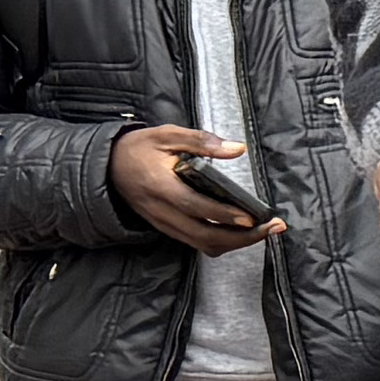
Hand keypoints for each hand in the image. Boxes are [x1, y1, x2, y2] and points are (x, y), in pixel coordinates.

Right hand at [111, 125, 276, 254]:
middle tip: (273, 228)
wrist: (106, 168)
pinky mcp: (166, 228)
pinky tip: (242, 231)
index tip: (251, 217)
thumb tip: (236, 148)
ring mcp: (163, 223)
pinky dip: (221, 241)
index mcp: (160, 187)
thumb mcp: (166, 135)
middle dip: (242, 238)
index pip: (195, 207)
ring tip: (264, 231)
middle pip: (204, 237)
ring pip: (202, 245)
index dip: (224, 215)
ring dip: (236, 243)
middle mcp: (161, 211)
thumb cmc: (138, 149)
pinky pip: (196, 242)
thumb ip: (201, 141)